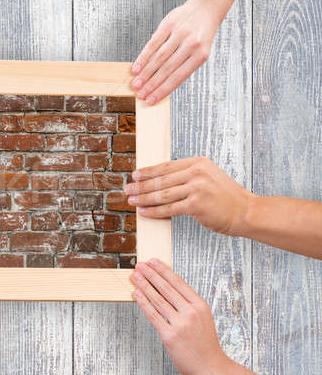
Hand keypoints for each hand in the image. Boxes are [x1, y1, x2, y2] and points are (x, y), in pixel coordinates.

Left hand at [124, 157, 252, 234]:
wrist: (246, 211)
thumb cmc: (226, 197)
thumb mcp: (208, 176)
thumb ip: (187, 174)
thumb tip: (161, 179)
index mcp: (198, 162)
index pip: (166, 166)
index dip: (148, 172)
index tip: (135, 176)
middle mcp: (196, 172)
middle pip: (161, 180)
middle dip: (141, 186)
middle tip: (127, 190)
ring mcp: (196, 188)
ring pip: (162, 194)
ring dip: (144, 199)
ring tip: (132, 201)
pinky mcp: (196, 205)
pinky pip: (169, 208)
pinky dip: (154, 211)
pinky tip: (144, 212)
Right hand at [131, 0, 218, 104]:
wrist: (206, 8)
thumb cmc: (200, 35)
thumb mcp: (199, 52)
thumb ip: (182, 66)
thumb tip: (160, 85)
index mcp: (201, 55)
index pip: (178, 77)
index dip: (163, 90)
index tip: (151, 100)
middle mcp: (191, 44)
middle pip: (167, 69)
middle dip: (152, 84)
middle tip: (140, 95)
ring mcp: (180, 33)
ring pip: (159, 57)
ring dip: (145, 73)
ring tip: (136, 84)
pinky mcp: (169, 24)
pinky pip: (153, 43)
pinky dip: (143, 57)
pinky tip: (136, 67)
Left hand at [132, 259, 230, 374]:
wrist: (212, 367)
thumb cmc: (205, 343)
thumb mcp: (203, 317)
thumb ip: (187, 304)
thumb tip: (167, 288)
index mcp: (199, 305)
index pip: (178, 282)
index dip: (163, 270)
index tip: (153, 261)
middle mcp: (190, 312)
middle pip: (166, 288)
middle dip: (151, 274)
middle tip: (140, 265)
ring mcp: (180, 324)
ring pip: (158, 300)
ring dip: (144, 286)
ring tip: (135, 276)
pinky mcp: (170, 336)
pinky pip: (153, 316)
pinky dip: (143, 303)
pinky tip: (136, 294)